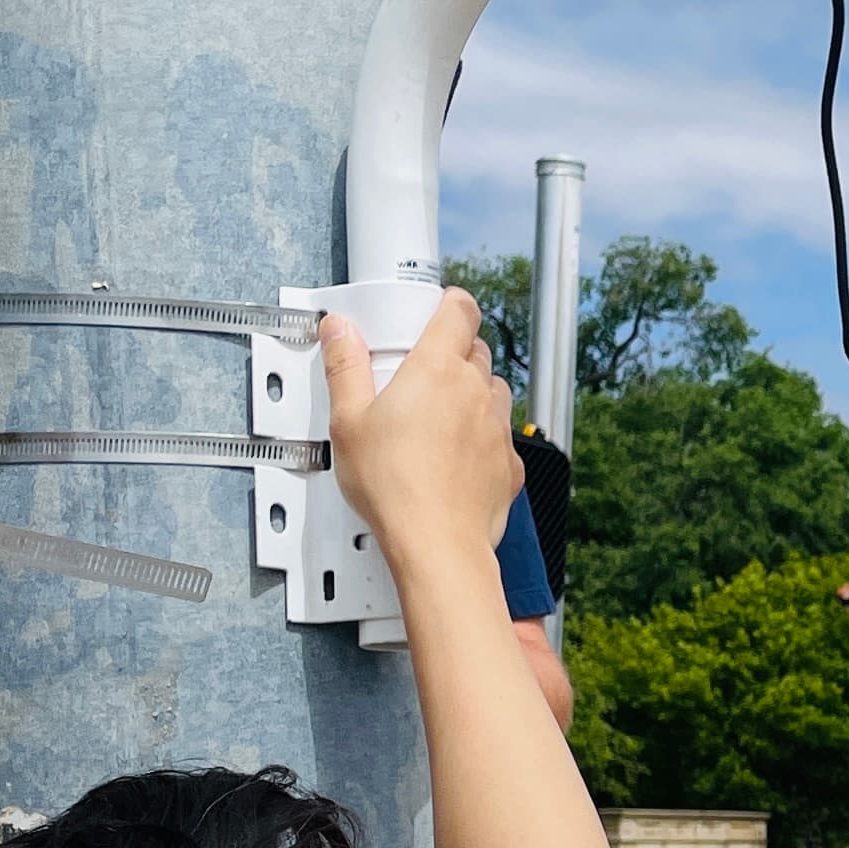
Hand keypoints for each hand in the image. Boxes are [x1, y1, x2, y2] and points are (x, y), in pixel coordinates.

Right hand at [319, 292, 513, 579]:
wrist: (436, 543)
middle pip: (476, 351)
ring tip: (439, 417)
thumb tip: (339, 330)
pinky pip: (501, 437)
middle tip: (421, 374)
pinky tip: (457, 457)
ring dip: (473, 394)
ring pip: (493, 392)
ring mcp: (498, 427)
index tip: (437, 310)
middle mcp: (476, 391)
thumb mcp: (348, 422)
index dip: (451, 304)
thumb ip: (344, 368)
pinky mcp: (509, 464)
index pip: (461, 310)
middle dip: (454, 352)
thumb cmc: (393, 485)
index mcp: (437, 369)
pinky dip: (484, 439)